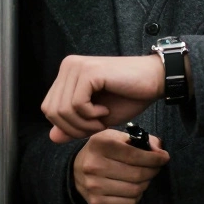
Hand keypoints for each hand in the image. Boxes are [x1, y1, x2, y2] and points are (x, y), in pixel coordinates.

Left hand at [42, 55, 164, 143]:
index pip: (48, 109)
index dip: (67, 126)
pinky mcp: (88, 71)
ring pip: (62, 109)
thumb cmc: (128, 97)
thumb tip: (52, 137)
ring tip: (102, 117)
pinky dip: (91, 115)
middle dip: (74, 127)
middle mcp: (67, 66)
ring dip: (84, 123)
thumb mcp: (96, 119)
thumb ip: (74, 126)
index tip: (91, 125)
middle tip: (98, 124)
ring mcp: (76, 67)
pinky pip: (76, 104)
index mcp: (66, 75)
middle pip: (51, 110)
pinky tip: (105, 110)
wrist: (155, 81)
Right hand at [73, 129, 169, 203]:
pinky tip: (133, 187)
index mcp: (100, 144)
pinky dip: (136, 196)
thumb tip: (158, 149)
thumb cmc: (101, 151)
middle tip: (156, 168)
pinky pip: (129, 202)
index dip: (154, 158)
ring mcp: (94, 186)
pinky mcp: (96, 202)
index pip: (135, 155)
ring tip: (143, 177)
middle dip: (153, 171)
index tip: (164, 158)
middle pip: (138, 174)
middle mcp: (94, 165)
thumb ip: (138, 139)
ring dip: (145, 184)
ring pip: (136, 190)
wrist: (76, 170)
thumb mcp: (115, 137)